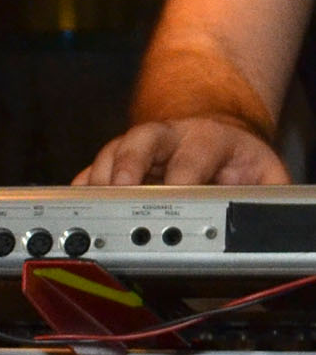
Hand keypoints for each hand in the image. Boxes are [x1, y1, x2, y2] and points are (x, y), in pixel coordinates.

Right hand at [75, 117, 289, 186]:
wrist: (216, 133)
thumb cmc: (239, 161)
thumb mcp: (268, 174)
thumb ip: (272, 196)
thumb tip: (277, 221)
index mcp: (208, 139)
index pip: (192, 157)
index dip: (182, 178)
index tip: (177, 203)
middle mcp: (170, 137)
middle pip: (142, 139)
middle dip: (128, 165)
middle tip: (120, 191)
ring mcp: (140, 145)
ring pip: (112, 152)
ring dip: (101, 179)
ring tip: (96, 207)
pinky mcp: (119, 159)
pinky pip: (93, 169)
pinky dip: (83, 188)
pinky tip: (78, 207)